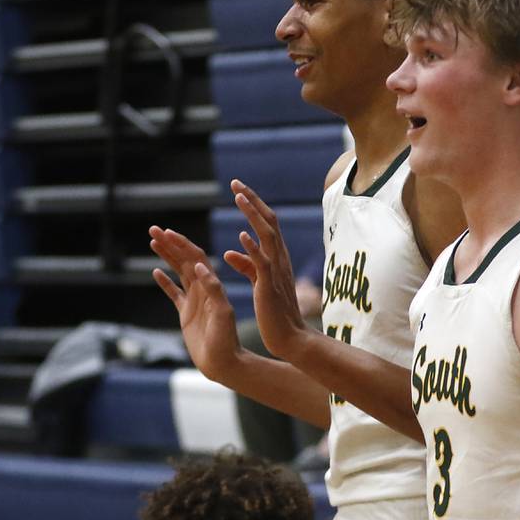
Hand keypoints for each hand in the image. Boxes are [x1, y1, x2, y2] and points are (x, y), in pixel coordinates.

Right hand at [148, 226, 240, 382]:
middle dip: (170, 244)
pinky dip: (165, 282)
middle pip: (184, 260)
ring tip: (152, 241)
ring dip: (167, 256)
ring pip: (178, 272)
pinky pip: (174, 293)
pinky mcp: (187, 314)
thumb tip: (198, 265)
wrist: (225, 363)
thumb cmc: (226, 340)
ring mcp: (194, 300)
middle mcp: (203, 289)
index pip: (195, 257)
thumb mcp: (222, 313)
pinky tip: (156, 271)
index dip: (181, 244)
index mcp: (211, 286)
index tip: (167, 232)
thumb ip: (212, 289)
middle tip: (153, 229)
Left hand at [224, 180, 308, 359]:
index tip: (238, 189)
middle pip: (268, 221)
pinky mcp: (270, 285)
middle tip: (235, 183)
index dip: (252, 205)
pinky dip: (253, 248)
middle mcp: (279, 258)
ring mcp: (276, 270)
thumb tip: (230, 251)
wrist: (289, 336)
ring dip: (253, 214)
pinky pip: (262, 263)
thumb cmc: (274, 311)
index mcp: (275, 256)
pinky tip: (242, 235)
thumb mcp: (259, 282)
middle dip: (252, 200)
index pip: (266, 223)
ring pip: (267, 235)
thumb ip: (246, 265)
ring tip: (238, 197)